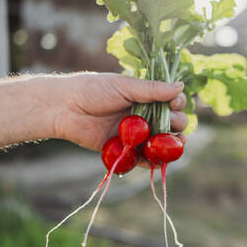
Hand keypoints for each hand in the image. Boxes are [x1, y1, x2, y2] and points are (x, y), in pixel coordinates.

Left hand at [53, 73, 187, 151]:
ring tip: (177, 146)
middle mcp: (143, 115)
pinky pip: (141, 158)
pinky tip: (159, 160)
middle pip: (169, 123)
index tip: (175, 103)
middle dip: (177, 125)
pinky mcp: (123, 149)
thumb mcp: (125, 86)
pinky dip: (151, 160)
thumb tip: (181, 86)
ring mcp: (134, 134)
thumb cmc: (94, 90)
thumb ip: (152, 90)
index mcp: (144, 97)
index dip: (177, 103)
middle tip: (175, 126)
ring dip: (170, 145)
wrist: (65, 108)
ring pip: (159, 142)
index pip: (170, 101)